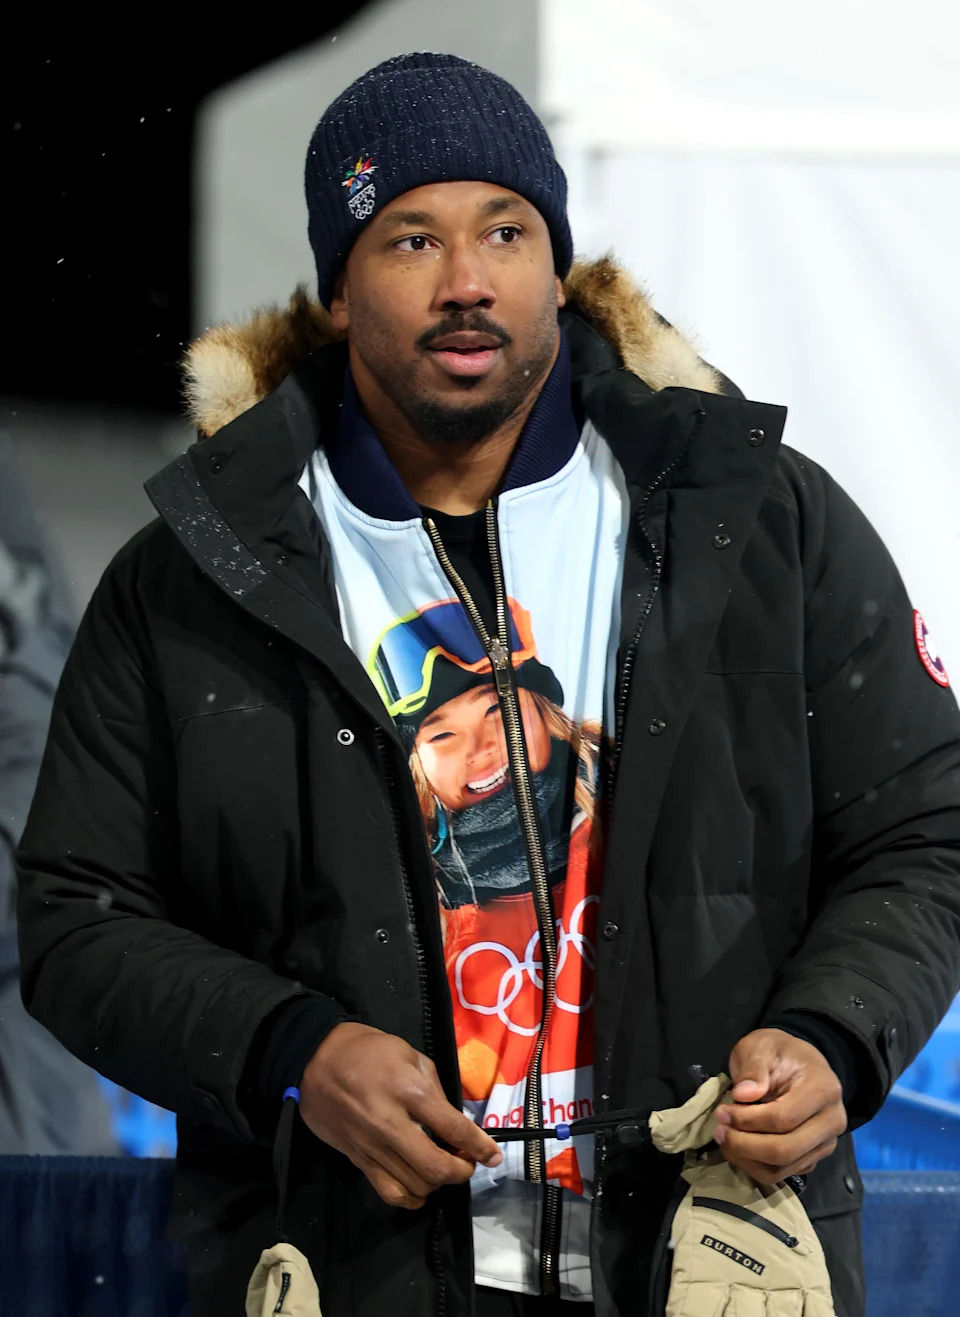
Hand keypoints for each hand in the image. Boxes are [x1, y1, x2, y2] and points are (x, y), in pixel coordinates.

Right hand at [300, 1021, 502, 1209]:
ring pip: (415, 1185)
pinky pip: (389, 1192)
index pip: (453, 1129)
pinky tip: (420, 1187)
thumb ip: (435, 1090)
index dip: (480, 1147)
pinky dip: (411, 1198)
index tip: (493, 1156)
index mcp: (408, 1091)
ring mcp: (372, 1146)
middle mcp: (391, 1124)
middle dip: (461, 1171)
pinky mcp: (357, 1160)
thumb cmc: (369, 1051)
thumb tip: (453, 1122)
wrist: (316, 1060)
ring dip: (438, 1183)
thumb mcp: (410, 1055)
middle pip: (435, 1167)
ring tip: (443, 1169)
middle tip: (468, 1163)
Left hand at [714, 1028, 846, 1185]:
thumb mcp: (761, 1045)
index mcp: (823, 1089)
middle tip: (720, 1131)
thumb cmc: (780, 1052)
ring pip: (783, 1168)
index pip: (783, 1118)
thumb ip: (753, 1067)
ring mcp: (825, 1143)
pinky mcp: (813, 1157)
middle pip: (785, 1150)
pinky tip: (738, 1148)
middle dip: (745, 1145)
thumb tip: (744, 1095)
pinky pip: (783, 1173)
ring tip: (725, 1139)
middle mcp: (832, 1121)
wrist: (799, 1063)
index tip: (722, 1112)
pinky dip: (755, 1166)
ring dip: (747, 1159)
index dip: (747, 1120)